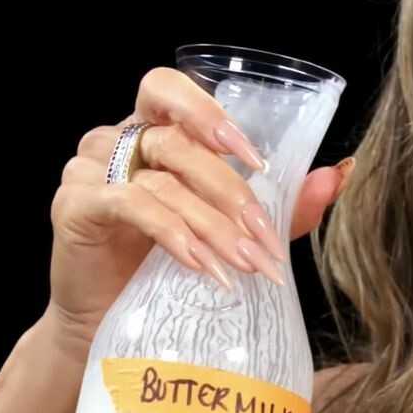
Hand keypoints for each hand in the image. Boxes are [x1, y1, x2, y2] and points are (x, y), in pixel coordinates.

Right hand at [41, 66, 352, 349]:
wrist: (110, 324)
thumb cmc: (164, 269)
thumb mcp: (231, 231)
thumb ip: (281, 204)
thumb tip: (338, 175)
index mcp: (150, 131)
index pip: (169, 88)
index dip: (209, 112)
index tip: (256, 159)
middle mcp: (115, 141)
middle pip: (178, 144)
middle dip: (232, 193)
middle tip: (266, 237)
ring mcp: (90, 171)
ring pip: (162, 181)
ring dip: (213, 225)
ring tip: (246, 263)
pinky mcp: (74, 206)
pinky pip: (129, 205)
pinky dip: (173, 234)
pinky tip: (202, 264)